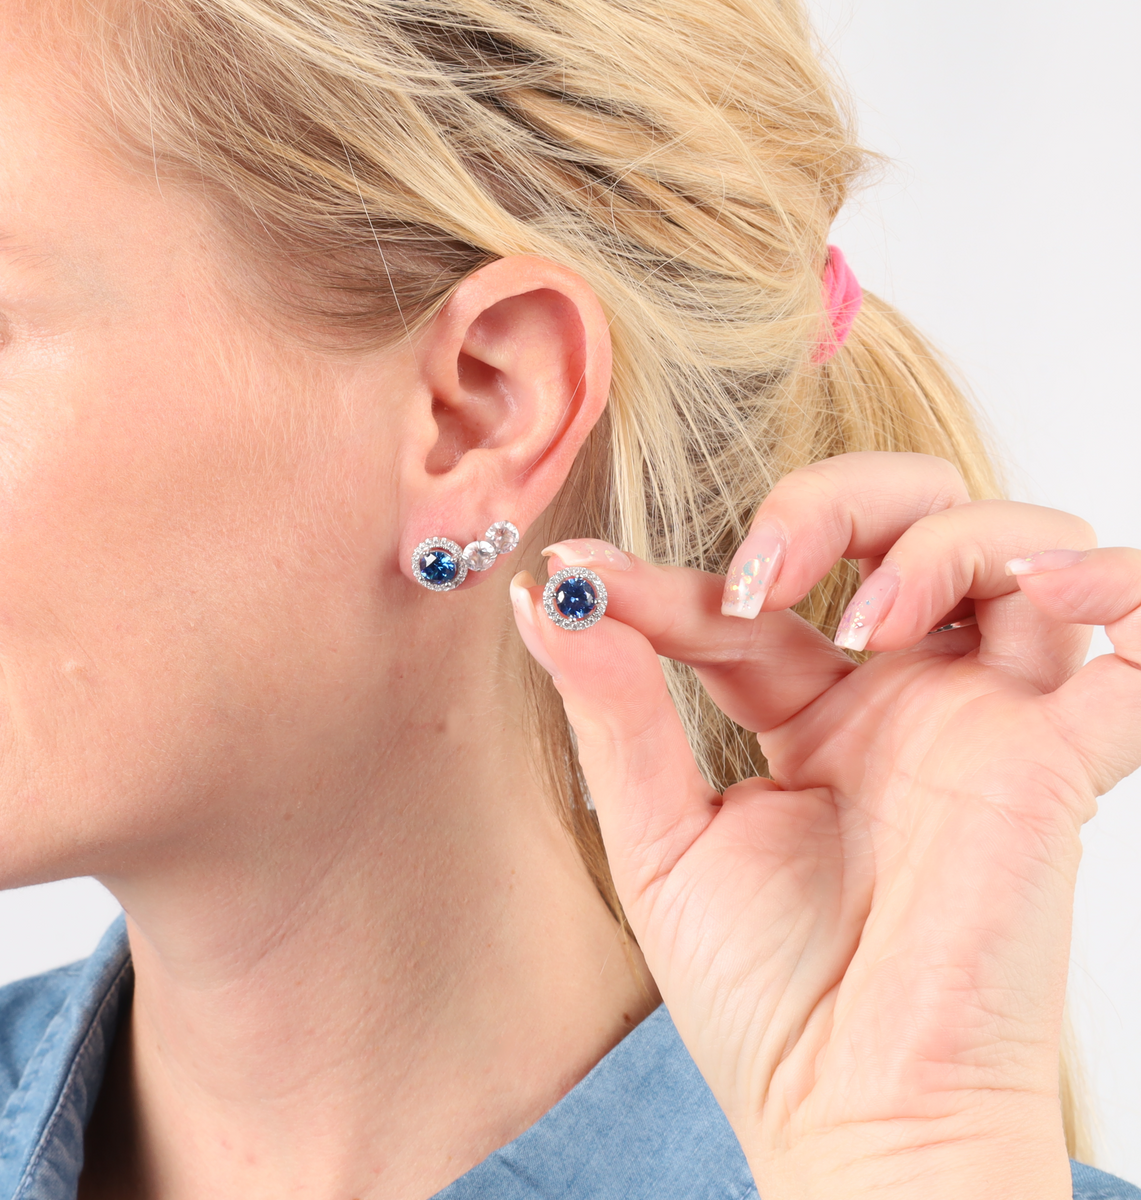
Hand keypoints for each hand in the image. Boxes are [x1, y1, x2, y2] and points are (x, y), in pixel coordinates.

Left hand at [510, 452, 1140, 1199]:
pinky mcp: (1063, 761)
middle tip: (762, 575)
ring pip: (1014, 546)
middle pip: (902, 520)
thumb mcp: (660, 836)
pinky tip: (1040, 592)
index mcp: (813, 715)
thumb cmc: (764, 1000)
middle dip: (830, 504)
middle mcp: (906, 701)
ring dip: (940, 538)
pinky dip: (1112, 582)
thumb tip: (543, 599)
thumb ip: (612, 710)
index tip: (585, 578)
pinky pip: (1139, 640)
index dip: (669, 579)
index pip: (752, 598)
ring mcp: (989, 721)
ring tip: (866, 620)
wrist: (852, 1120)